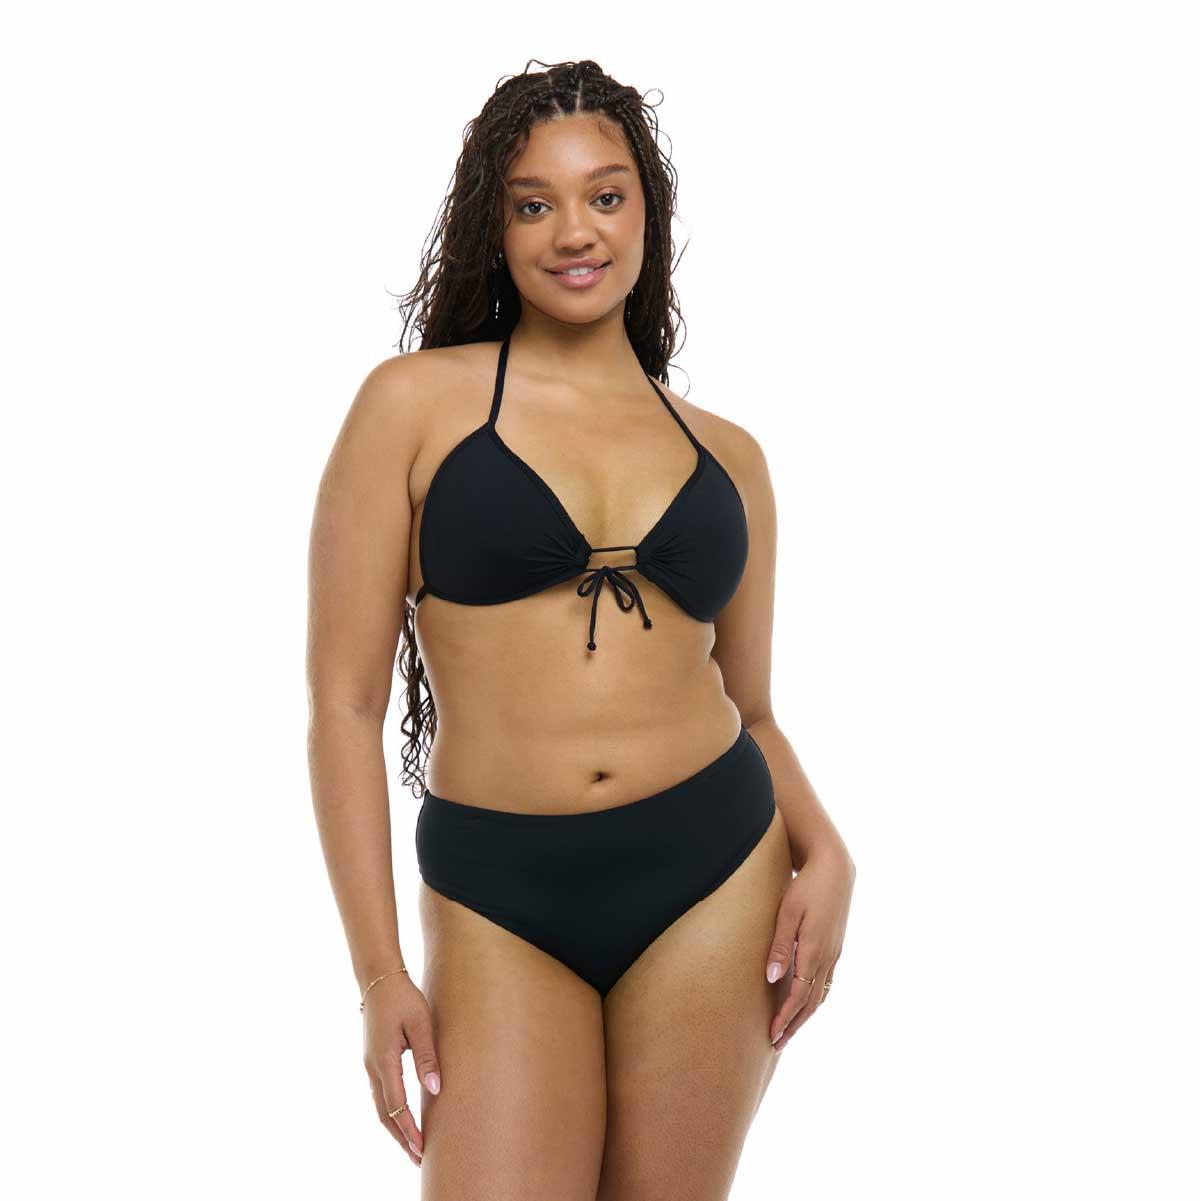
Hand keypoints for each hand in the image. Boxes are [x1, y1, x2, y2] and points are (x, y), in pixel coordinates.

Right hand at [362, 970, 442, 1167]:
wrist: (378, 979)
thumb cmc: (403, 998)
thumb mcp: (421, 1023)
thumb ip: (427, 1056)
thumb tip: (435, 1088)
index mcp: (384, 1061)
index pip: (396, 1106)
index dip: (409, 1130)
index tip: (422, 1149)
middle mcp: (373, 1068)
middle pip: (385, 1114)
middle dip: (401, 1138)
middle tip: (418, 1160)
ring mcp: (370, 1065)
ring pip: (380, 1107)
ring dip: (395, 1128)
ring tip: (412, 1146)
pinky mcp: (373, 1060)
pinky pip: (380, 1095)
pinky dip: (390, 1113)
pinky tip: (401, 1119)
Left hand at [765, 845, 854, 1053]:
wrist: (835, 868)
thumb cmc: (806, 886)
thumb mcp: (788, 912)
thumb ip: (780, 945)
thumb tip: (771, 978)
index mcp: (814, 950)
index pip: (798, 995)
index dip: (785, 1018)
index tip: (771, 1036)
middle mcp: (827, 957)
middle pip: (811, 1002)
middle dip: (794, 1025)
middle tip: (777, 1045)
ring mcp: (834, 953)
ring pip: (820, 994)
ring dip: (805, 1016)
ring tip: (789, 1030)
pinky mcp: (836, 947)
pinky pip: (826, 981)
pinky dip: (815, 998)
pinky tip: (806, 1003)